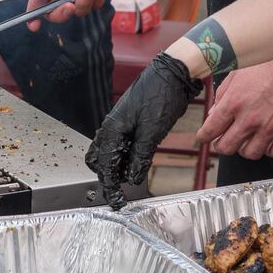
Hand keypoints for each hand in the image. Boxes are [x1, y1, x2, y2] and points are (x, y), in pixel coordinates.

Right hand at [86, 52, 200, 207]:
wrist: (173, 72)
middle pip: (99, 157)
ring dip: (116, 165)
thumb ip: (140, 156)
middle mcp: (112, 125)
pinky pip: (120, 143)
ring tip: (131, 176)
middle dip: (107, 174)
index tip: (116, 200)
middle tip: (122, 188)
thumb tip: (131, 178)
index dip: (109, 184)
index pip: (104, 164)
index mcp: (112, 128)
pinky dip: (125, 155)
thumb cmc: (162, 95)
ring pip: (109, 150)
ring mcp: (120, 122)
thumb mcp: (153, 130)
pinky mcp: (131, 121)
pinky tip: (136, 161)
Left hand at [196, 55, 272, 159]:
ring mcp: (271, 126)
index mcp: (234, 102)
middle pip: (227, 148)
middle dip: (221, 145)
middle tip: (224, 139)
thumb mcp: (238, 72)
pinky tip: (266, 138)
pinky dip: (268, 148)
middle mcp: (250, 118)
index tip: (205, 136)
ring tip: (246, 138)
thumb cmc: (271, 60)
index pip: (210, 131)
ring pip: (250, 154)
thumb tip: (215, 113)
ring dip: (245, 148)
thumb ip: (223, 94)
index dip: (204, 136)